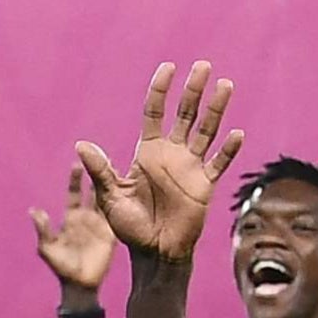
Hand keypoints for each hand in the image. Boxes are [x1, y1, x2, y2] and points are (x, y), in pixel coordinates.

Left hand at [30, 156, 115, 296]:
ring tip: (119, 168)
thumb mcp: (48, 249)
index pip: (74, 193)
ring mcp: (101, 224)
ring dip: (112, 185)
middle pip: (93, 190)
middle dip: (96, 174)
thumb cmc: (62, 267)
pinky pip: (119, 215)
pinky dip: (123, 204)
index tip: (77, 163)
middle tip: (101, 155)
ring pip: (107, 199)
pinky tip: (131, 190)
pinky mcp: (112, 232)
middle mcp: (87, 217)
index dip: (75, 179)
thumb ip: (43, 230)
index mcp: (71, 218)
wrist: (80, 284)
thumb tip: (34, 211)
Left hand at [77, 59, 243, 270]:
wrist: (154, 252)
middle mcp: (171, 154)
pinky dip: (229, 150)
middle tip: (202, 65)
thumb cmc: (129, 227)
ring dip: (216, 109)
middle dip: (192, 90)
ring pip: (206, 130)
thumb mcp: (111, 197)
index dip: (160, 90)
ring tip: (225, 85)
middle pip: (185, 114)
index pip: (154, 112)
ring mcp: (190, 167)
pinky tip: (237, 133)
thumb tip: (80, 145)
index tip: (168, 68)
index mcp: (147, 152)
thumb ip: (100, 171)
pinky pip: (219, 163)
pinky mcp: (205, 184)